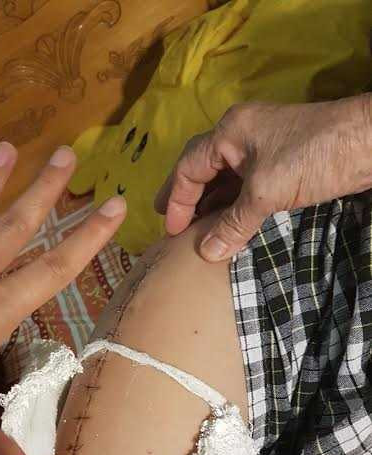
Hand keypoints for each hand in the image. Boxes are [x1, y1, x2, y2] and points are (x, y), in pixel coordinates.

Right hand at [155, 94, 371, 260]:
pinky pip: (246, 184)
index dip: (177, 200)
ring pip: (225, 178)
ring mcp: (262, 148)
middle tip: (171, 222)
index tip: (172, 230)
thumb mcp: (266, 193)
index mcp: (229, 132)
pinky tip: (228, 222)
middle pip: (202, 168)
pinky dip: (233, 204)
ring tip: (196, 229)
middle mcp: (241, 136)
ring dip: (211, 203)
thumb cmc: (312, 157)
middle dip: (186, 196)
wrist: (370, 142)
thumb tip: (207, 253)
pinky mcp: (281, 162)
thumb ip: (234, 224)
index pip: (189, 167)